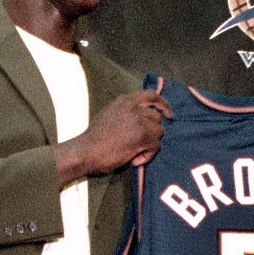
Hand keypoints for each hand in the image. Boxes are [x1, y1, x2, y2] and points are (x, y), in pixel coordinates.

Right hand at [55, 90, 171, 185]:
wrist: (85, 151)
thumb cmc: (95, 139)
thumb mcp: (110, 115)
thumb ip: (126, 112)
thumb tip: (145, 118)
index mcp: (124, 100)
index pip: (151, 95)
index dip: (163, 104)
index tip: (168, 115)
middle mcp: (132, 107)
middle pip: (157, 118)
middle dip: (152, 132)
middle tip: (139, 144)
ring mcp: (138, 120)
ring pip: (158, 133)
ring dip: (149, 144)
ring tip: (134, 152)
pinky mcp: (141, 135)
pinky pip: (156, 146)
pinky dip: (148, 156)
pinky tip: (134, 160)